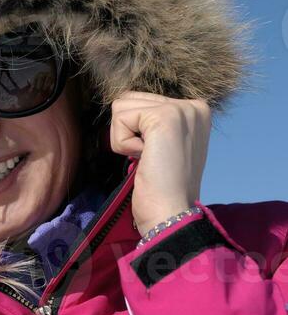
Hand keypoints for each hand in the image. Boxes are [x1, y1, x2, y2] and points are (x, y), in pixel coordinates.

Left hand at [109, 91, 211, 235]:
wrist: (173, 213)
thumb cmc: (164, 190)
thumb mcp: (164, 147)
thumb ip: (152, 125)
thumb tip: (124, 109)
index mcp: (195, 112)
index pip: (142, 101)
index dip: (136, 133)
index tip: (157, 158)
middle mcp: (193, 105)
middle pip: (129, 100)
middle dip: (128, 133)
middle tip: (151, 159)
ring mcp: (181, 109)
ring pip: (121, 107)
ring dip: (124, 139)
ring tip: (148, 159)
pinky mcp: (164, 117)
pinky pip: (120, 118)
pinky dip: (122, 144)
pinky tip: (144, 159)